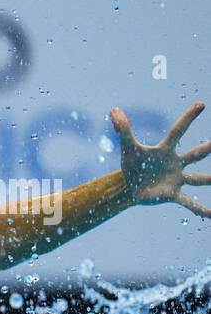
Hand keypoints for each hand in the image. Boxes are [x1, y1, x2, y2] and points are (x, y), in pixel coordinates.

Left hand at [110, 101, 210, 216]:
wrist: (131, 186)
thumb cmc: (134, 164)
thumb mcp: (128, 148)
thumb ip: (123, 130)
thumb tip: (113, 109)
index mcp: (166, 150)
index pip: (178, 131)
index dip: (187, 117)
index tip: (200, 104)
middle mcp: (176, 163)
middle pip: (197, 154)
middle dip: (209, 147)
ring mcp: (177, 179)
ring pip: (199, 178)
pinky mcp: (172, 194)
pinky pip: (189, 202)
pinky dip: (201, 209)